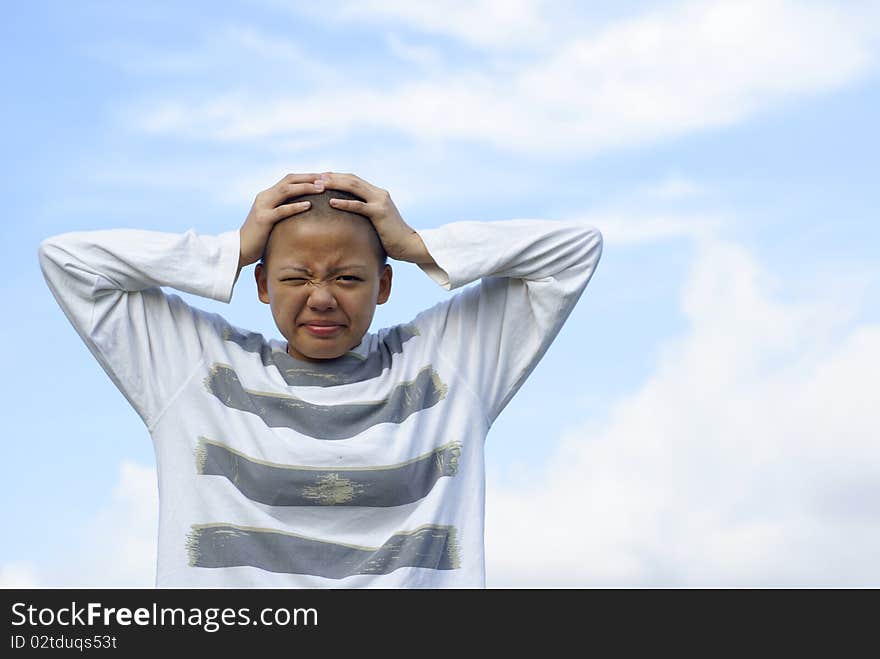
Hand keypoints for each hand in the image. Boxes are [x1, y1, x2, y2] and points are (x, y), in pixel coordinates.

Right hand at [238, 173, 322, 269]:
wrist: (239, 249)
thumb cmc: (259, 238)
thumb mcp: (273, 221)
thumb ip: (284, 212)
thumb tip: (304, 211)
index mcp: (267, 195)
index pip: (289, 180)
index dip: (306, 177)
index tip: (323, 177)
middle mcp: (264, 197)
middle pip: (289, 180)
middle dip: (309, 178)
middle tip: (326, 178)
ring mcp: (263, 207)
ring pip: (286, 191)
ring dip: (305, 188)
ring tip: (321, 188)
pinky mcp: (263, 219)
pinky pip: (282, 210)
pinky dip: (296, 206)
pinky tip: (309, 205)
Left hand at [319, 172, 434, 264]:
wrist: (409, 245)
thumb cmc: (392, 238)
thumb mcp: (377, 223)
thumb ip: (366, 215)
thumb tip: (349, 219)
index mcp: (377, 194)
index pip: (354, 180)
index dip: (337, 177)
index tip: (321, 178)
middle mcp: (379, 194)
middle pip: (352, 180)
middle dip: (333, 177)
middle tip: (315, 177)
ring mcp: (380, 202)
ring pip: (354, 187)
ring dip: (335, 184)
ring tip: (319, 184)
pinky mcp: (380, 213)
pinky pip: (359, 206)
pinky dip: (344, 203)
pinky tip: (331, 202)